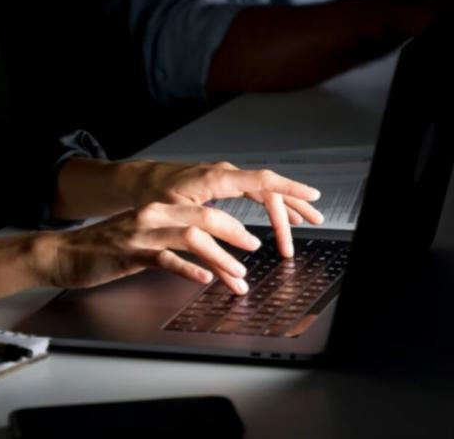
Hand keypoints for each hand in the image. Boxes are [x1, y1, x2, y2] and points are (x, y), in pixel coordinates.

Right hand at [34, 200, 263, 294]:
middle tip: (254, 250)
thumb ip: (170, 239)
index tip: (251, 239)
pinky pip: (165, 259)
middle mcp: (153, 215)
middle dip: (235, 233)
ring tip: (236, 274)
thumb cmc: (103, 249)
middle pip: (204, 217)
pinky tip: (203, 279)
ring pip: (191, 238)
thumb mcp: (141, 236)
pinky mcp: (131, 253)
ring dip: (219, 257)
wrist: (64, 254)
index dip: (232, 224)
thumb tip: (206, 252)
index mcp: (158, 209)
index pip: (204, 210)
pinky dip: (188, 268)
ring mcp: (142, 234)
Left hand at [128, 161, 324, 258]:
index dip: (290, 187)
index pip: (262, 180)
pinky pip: (255, 192)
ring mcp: (226, 177)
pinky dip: (272, 204)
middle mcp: (225, 174)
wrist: (141, 181)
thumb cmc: (155, 197)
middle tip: (312, 225)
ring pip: (264, 189)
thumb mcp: (180, 226)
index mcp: (217, 179)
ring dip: (287, 204)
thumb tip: (233, 278)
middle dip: (293, 207)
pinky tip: (283, 216)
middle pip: (269, 188)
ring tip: (308, 219)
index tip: (312, 194)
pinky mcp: (224, 183)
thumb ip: (208, 252)